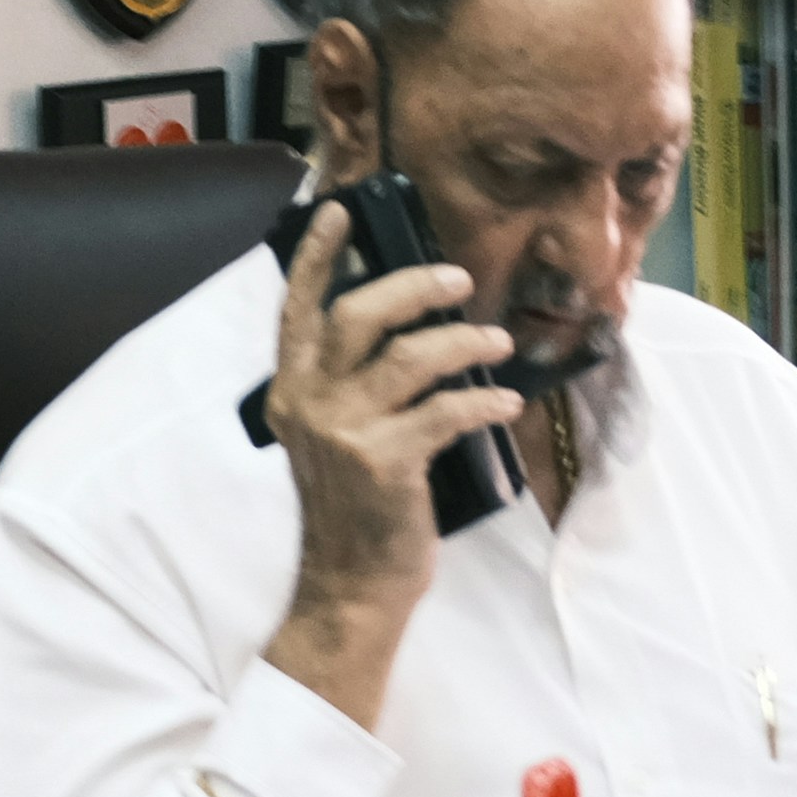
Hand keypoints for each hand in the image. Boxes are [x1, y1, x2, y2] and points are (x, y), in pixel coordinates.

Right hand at [262, 191, 511, 721]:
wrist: (349, 585)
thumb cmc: (355, 507)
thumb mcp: (332, 436)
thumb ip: (348, 384)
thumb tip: (407, 324)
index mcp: (290, 391)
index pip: (297, 309)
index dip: (318, 256)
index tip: (341, 211)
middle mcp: (307, 404)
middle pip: (356, 315)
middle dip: (413, 286)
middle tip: (458, 279)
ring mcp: (343, 433)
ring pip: (410, 357)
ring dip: (464, 341)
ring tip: (497, 342)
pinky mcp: (384, 463)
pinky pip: (446, 411)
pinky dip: (483, 400)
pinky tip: (505, 401)